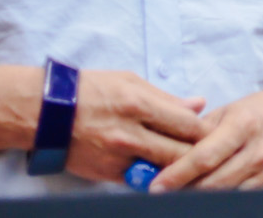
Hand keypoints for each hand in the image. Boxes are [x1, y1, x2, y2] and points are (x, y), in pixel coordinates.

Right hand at [63, 70, 208, 182]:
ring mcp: (118, 157)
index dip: (206, 132)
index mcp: (139, 104)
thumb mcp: (130, 82)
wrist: (46, 112)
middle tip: (211, 155)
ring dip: (178, 170)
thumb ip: (167, 98)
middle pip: (179, 153)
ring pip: (162, 171)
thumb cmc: (90, 90)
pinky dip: (154, 178)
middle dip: (198, 155)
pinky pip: (140, 181)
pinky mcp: (107, 174)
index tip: (216, 134)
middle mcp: (130, 134)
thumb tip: (198, 104)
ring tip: (191, 167)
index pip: (187, 125)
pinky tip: (164, 173)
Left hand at [149, 88, 262, 191]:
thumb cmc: (256, 112)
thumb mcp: (227, 112)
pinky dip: (220, 200)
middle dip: (183, 191)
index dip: (177, 174)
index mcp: (243, 125)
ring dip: (199, 198)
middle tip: (160, 194)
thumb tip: (163, 152)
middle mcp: (258, 150)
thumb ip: (198, 132)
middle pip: (213, 182)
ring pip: (225, 196)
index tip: (155, 185)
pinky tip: (205, 197)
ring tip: (179, 195)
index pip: (205, 156)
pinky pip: (240, 200)